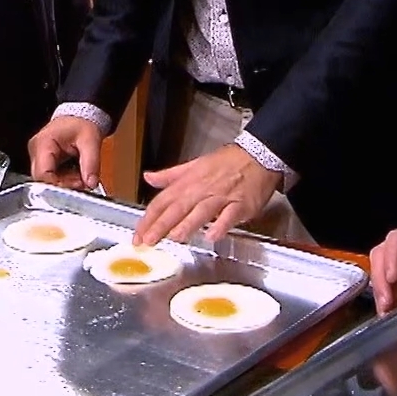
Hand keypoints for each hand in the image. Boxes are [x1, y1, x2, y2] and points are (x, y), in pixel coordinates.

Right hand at [29, 115, 102, 190]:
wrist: (79, 117)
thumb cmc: (81, 123)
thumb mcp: (90, 142)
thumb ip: (91, 163)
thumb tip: (91, 182)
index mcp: (43, 143)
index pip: (43, 174)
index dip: (59, 184)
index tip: (76, 186)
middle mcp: (36, 150)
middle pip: (43, 179)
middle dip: (64, 184)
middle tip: (82, 181)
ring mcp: (38, 156)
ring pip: (47, 180)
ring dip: (65, 182)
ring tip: (80, 175)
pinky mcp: (43, 161)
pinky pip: (51, 177)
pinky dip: (64, 179)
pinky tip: (74, 173)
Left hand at [136, 144, 279, 246]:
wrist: (258, 155)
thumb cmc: (227, 162)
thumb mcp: (195, 164)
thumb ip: (171, 176)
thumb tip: (149, 178)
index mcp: (189, 181)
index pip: (163, 200)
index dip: (149, 218)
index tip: (138, 234)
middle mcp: (202, 190)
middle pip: (177, 208)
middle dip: (161, 225)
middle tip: (148, 241)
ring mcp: (222, 197)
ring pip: (201, 211)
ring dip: (187, 225)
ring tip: (174, 238)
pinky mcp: (240, 205)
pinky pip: (229, 216)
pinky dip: (220, 226)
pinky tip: (212, 236)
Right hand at [369, 220, 396, 313]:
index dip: (390, 256)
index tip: (391, 276)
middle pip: (381, 256)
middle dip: (379, 279)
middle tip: (386, 303)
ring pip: (381, 274)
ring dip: (381, 293)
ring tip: (387, 313)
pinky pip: (389, 290)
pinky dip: (387, 303)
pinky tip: (393, 316)